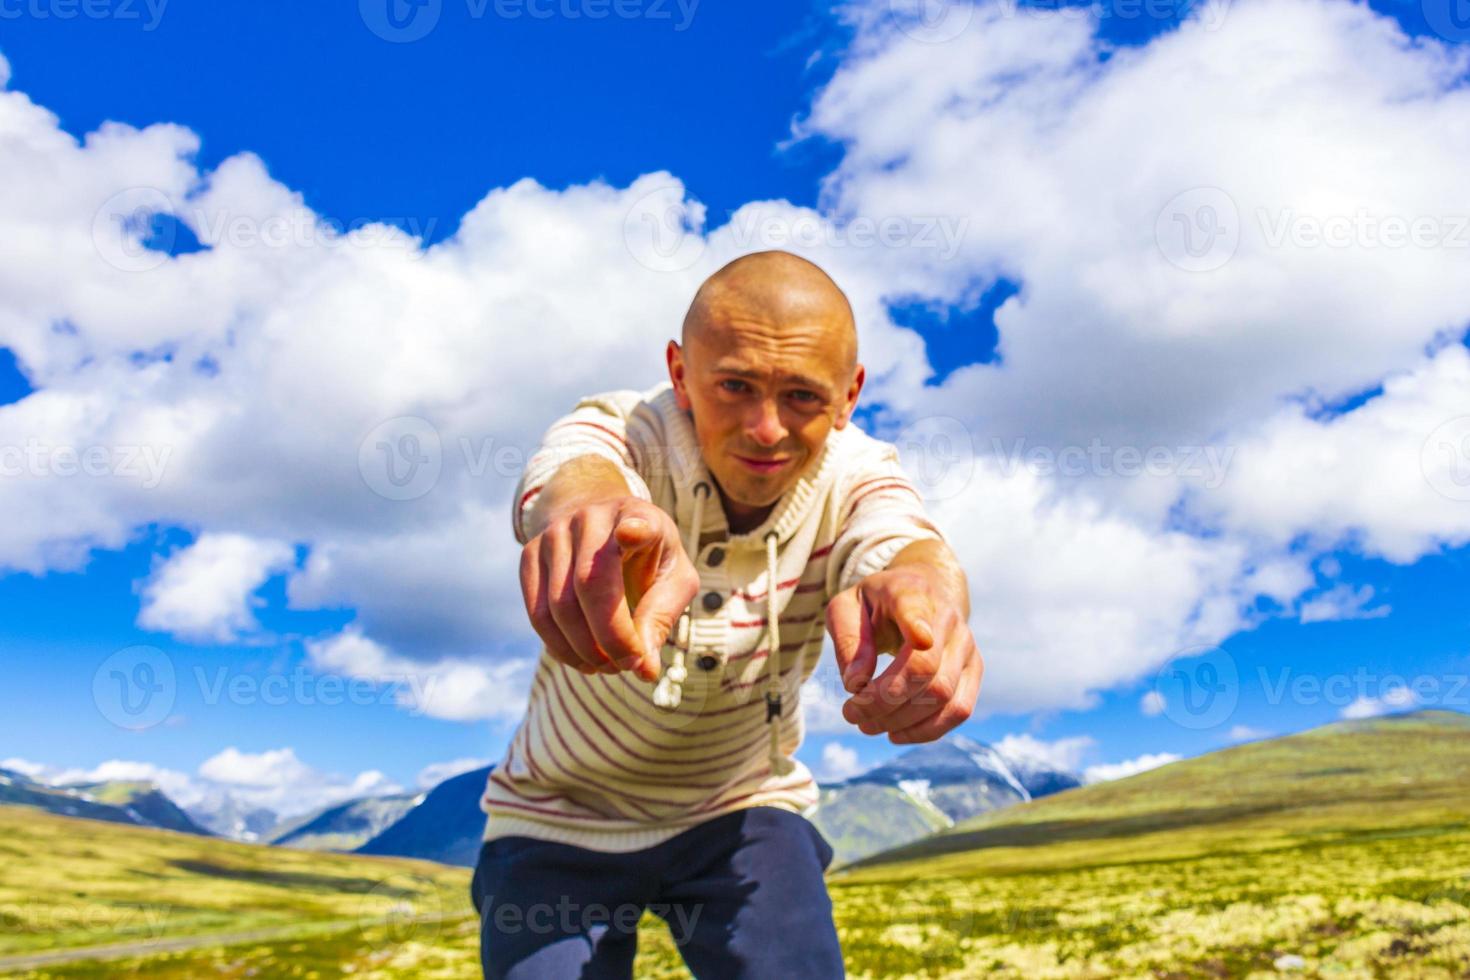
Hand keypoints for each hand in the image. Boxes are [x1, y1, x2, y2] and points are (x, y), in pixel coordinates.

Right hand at [520, 497, 698, 680]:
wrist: (601, 526)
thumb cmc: (646, 558)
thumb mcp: (672, 579)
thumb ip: (661, 617)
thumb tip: (644, 669)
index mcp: (637, 516)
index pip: (635, 521)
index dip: (635, 529)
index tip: (633, 533)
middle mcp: (591, 518)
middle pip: (590, 585)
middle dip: (610, 638)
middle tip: (628, 666)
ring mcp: (554, 534)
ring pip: (558, 606)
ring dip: (584, 650)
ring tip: (609, 666)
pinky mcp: (529, 555)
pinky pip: (538, 614)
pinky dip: (560, 647)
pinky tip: (584, 660)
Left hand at [826, 565, 982, 743]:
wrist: (923, 592)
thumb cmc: (876, 604)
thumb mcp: (846, 608)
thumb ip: (847, 639)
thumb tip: (856, 683)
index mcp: (911, 593)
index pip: (917, 609)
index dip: (918, 625)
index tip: (917, 639)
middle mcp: (947, 618)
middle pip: (925, 669)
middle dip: (882, 702)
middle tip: (851, 713)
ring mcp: (966, 645)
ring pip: (943, 695)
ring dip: (900, 720)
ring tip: (867, 724)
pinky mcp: (974, 670)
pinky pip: (959, 710)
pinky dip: (926, 730)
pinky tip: (896, 733)